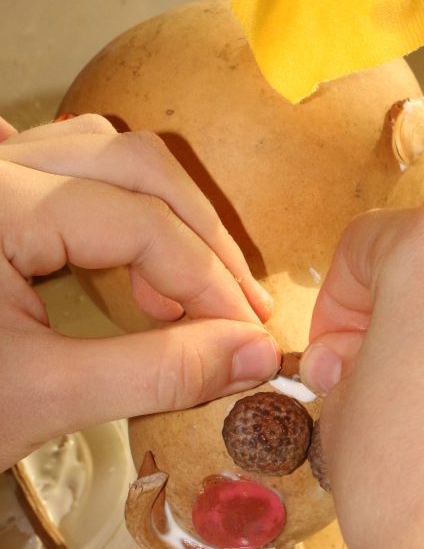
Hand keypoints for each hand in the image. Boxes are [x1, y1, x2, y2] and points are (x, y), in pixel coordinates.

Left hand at [0, 114, 279, 471]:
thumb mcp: (41, 397)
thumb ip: (158, 371)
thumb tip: (257, 355)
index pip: (138, 222)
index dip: (208, 280)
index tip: (251, 336)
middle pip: (131, 163)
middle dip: (197, 237)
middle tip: (238, 308)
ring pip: (101, 150)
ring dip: (160, 212)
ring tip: (183, 289)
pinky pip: (64, 164)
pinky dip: (114, 200)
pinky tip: (123, 249)